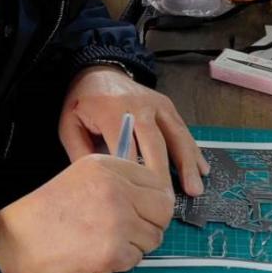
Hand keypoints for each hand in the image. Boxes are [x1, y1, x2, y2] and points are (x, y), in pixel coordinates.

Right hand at [0, 154, 174, 272]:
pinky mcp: (114, 251)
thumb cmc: (46, 212)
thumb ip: (116, 178)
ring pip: (154, 237)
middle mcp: (116, 189)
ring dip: (137, 244)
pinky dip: (123, 261)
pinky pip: (137, 259)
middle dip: (153, 222)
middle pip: (163, 209)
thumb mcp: (81, 175)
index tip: (146, 209)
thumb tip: (152, 194)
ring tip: (109, 241)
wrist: (17, 241)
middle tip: (135, 229)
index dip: (153, 199)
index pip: (156, 181)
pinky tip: (100, 254)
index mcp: (107, 167)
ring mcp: (117, 221)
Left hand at [58, 66, 208, 196]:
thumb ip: (80, 152)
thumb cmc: (83, 103)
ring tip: (195, 188)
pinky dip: (192, 150)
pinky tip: (202, 168)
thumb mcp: (69, 124)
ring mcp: (156, 103)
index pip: (125, 147)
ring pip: (176, 135)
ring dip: (187, 163)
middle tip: (169, 202)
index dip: (133, 173)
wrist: (99, 70)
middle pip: (155, 143)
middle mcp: (138, 105)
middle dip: (164, 174)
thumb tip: (98, 183)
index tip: (139, 199)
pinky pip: (182, 129)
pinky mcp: (167, 105)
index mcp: (111, 110)